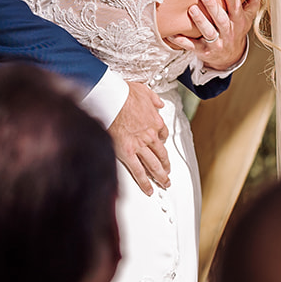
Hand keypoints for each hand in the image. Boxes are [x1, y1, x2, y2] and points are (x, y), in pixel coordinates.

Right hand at [108, 81, 170, 195]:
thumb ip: (154, 99)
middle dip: (166, 166)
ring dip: (160, 176)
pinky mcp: (127, 153)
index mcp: (155, 121)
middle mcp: (150, 136)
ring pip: (153, 165)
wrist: (112, 99)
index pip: (163, 135)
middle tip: (168, 173)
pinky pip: (138, 171)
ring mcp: (139, 146)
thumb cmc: (124, 94)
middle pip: (162, 154)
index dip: (163, 143)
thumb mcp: (145, 91)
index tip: (162, 147)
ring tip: (164, 183)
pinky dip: (144, 183)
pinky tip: (149, 189)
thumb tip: (159, 103)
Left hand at [166, 0, 257, 71]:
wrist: (230, 57)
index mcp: (238, 22)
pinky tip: (173, 34)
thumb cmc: (236, 30)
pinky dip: (182, 41)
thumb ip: (252, 2)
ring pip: (208, 32)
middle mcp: (228, 33)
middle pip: (221, 20)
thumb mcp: (247, 18)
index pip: (235, 7)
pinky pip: (192, 46)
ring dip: (200, 21)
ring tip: (192, 9)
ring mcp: (217, 44)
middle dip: (213, 7)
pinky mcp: (204, 52)